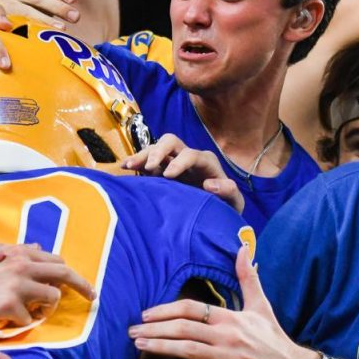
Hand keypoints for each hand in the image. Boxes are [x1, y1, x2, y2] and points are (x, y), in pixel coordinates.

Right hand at [0, 0, 79, 28]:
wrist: (1, 20)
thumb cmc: (29, 9)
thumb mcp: (40, 0)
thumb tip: (76, 15)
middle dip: (59, 6)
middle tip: (75, 17)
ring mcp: (5, 2)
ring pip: (28, 10)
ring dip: (48, 20)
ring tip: (62, 28)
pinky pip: (17, 23)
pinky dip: (32, 28)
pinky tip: (42, 34)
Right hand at [0, 243, 95, 324]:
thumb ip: (17, 253)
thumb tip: (38, 247)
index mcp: (18, 254)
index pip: (56, 261)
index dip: (72, 274)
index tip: (85, 285)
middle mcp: (21, 265)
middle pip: (64, 275)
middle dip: (82, 287)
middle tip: (93, 297)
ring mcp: (17, 285)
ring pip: (52, 299)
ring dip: (45, 307)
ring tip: (29, 310)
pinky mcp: (10, 305)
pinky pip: (30, 319)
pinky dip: (21, 321)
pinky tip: (7, 318)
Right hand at [122, 133, 244, 212]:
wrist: (213, 217)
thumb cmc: (225, 208)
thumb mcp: (234, 204)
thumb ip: (229, 193)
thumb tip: (210, 184)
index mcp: (206, 163)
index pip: (192, 154)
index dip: (180, 162)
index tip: (169, 175)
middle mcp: (187, 158)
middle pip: (171, 142)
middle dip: (159, 151)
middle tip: (150, 166)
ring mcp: (171, 163)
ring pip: (155, 149)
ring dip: (142, 155)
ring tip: (129, 165)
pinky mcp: (159, 172)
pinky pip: (146, 162)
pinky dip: (135, 162)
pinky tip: (124, 168)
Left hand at [128, 246, 316, 358]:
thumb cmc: (274, 340)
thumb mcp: (261, 306)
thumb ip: (248, 278)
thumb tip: (243, 248)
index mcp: (230, 318)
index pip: (191, 308)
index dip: (165, 309)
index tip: (146, 313)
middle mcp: (226, 336)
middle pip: (182, 328)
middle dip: (153, 328)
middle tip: (132, 331)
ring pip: (186, 351)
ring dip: (159, 347)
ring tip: (139, 346)